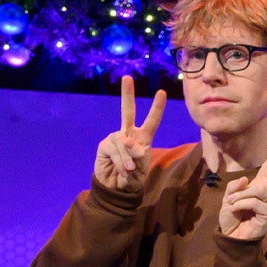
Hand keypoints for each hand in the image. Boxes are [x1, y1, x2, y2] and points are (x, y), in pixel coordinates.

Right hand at [94, 75, 165, 191]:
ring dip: (128, 158)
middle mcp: (128, 133)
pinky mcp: (104, 145)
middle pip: (127, 111)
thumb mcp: (140, 167)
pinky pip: (114, 150)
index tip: (162, 92)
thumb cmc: (133, 177)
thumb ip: (137, 155)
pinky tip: (122, 169)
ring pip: (123, 142)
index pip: (152, 120)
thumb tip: (128, 142)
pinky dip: (120, 161)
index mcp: (143, 137)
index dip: (157, 107)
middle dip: (127, 94)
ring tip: (129, 170)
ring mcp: (115, 138)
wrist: (117, 188)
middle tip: (126, 77)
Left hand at [216, 140, 266, 241]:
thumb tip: (246, 178)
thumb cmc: (232, 217)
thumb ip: (235, 186)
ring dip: (240, 196)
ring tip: (232, 205)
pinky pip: (253, 202)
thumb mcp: (228, 198)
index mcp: (259, 186)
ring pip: (258, 190)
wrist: (231, 237)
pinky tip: (236, 211)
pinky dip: (240, 204)